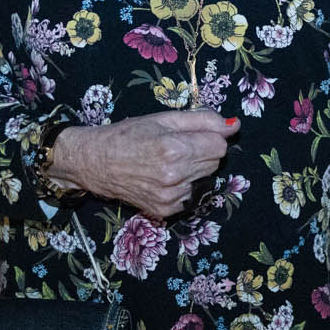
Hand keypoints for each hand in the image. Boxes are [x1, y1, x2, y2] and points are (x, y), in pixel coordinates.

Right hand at [48, 111, 237, 221]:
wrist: (95, 162)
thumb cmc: (127, 135)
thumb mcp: (164, 118)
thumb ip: (203, 120)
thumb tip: (234, 125)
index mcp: (174, 149)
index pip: (220, 145)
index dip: (209, 137)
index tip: (191, 135)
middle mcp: (173, 175)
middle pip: (214, 162)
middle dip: (202, 152)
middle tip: (176, 146)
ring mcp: (169, 196)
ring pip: (204, 179)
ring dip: (192, 170)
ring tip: (166, 162)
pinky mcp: (164, 210)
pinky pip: (190, 196)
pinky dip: (182, 186)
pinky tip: (162, 178)